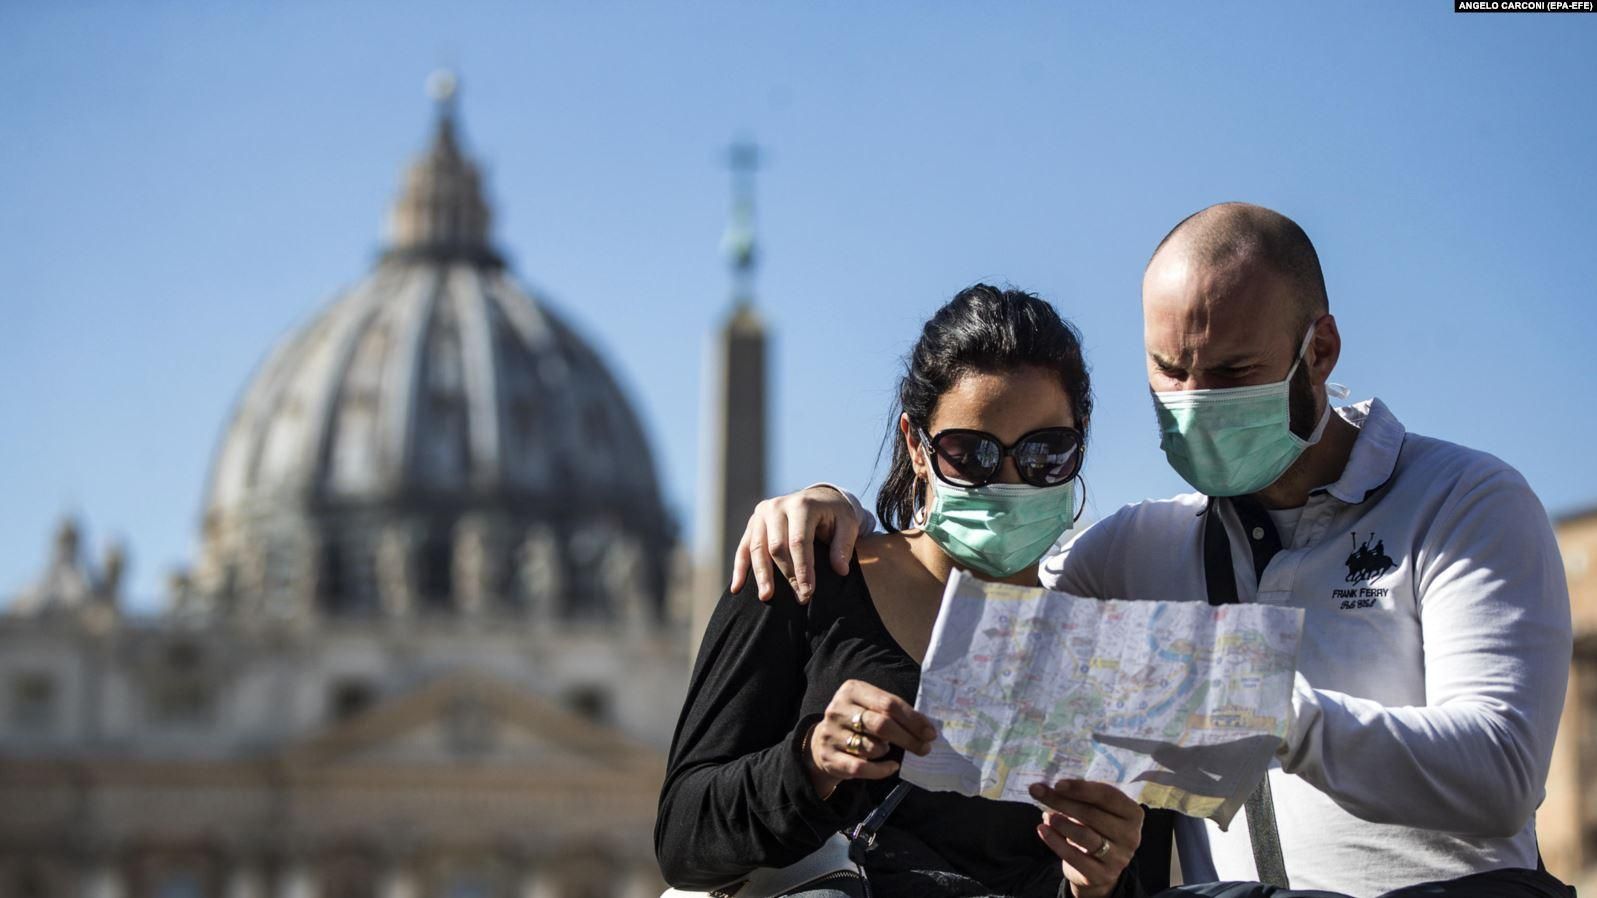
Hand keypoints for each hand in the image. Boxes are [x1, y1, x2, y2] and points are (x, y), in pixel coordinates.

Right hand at [730, 486, 862, 603]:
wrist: (819, 498)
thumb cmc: (834, 515)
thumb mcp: (848, 524)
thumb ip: (843, 546)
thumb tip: (840, 570)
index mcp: (802, 505)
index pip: (799, 541)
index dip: (803, 568)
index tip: (808, 592)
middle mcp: (778, 506)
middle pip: (777, 546)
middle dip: (787, 575)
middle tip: (799, 598)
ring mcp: (762, 513)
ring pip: (757, 548)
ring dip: (761, 575)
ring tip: (766, 597)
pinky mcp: (753, 523)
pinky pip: (743, 547)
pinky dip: (739, 568)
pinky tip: (737, 588)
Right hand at [803, 680, 936, 798]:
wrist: (822, 743)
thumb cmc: (856, 722)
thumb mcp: (869, 707)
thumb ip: (892, 712)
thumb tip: (926, 729)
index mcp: (852, 690)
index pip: (888, 703)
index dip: (913, 719)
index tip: (930, 733)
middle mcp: (838, 709)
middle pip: (881, 724)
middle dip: (908, 738)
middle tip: (925, 748)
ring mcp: (831, 733)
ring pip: (871, 747)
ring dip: (886, 751)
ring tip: (888, 749)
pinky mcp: (829, 757)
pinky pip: (862, 767)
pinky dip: (881, 770)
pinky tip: (891, 767)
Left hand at [1028, 779, 1142, 897]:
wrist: (1099, 868)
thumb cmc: (1096, 829)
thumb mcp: (1096, 811)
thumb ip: (1081, 798)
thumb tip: (1051, 787)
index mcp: (1133, 813)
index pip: (1108, 796)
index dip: (1081, 789)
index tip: (1057, 783)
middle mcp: (1131, 836)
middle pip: (1092, 814)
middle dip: (1062, 801)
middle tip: (1037, 792)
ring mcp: (1118, 858)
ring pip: (1085, 836)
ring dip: (1061, 822)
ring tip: (1046, 815)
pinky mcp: (1102, 875)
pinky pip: (1074, 857)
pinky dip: (1055, 842)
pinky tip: (1042, 830)